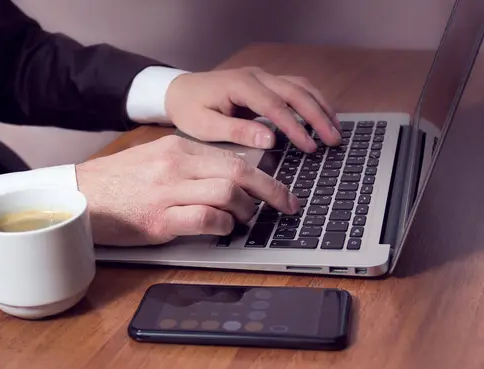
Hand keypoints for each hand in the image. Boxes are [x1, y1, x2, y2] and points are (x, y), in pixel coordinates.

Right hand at [75, 135, 299, 245]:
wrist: (78, 196)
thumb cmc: (117, 181)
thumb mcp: (154, 159)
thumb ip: (189, 165)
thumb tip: (227, 180)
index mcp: (176, 147)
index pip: (231, 158)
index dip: (263, 175)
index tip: (279, 188)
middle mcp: (174, 165)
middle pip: (237, 173)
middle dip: (271, 190)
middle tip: (287, 205)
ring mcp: (166, 192)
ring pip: (226, 192)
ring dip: (246, 209)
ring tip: (247, 219)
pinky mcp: (158, 220)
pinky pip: (205, 219)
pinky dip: (223, 225)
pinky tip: (224, 228)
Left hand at [165, 67, 341, 152]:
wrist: (179, 90)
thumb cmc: (189, 109)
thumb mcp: (205, 126)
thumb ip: (237, 132)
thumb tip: (270, 140)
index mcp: (240, 85)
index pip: (275, 106)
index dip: (295, 127)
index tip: (309, 147)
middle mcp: (256, 75)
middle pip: (296, 92)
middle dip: (317, 116)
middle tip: (333, 140)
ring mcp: (262, 76)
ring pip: (300, 86)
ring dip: (320, 107)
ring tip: (335, 130)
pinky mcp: (265, 82)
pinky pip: (295, 88)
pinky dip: (312, 101)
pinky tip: (322, 117)